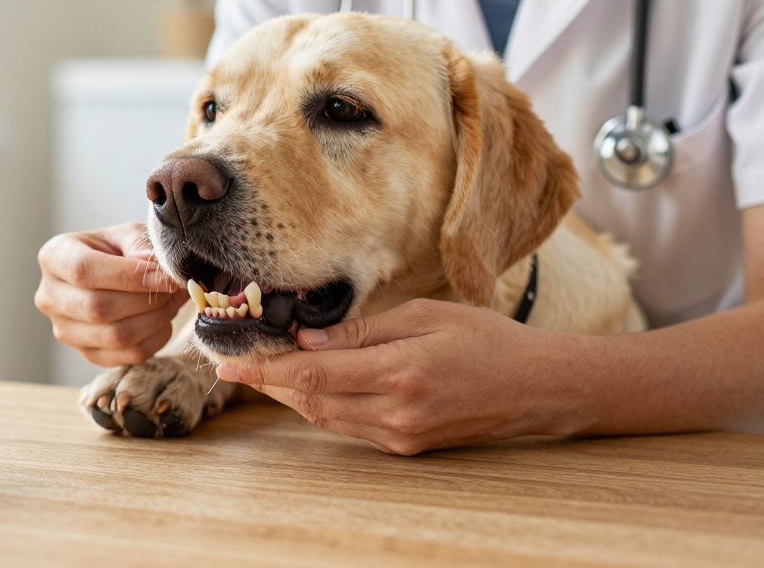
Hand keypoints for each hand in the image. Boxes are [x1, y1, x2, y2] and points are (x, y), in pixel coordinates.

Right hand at [35, 222, 186, 366]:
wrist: (115, 273)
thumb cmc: (120, 249)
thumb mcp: (129, 234)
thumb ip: (141, 246)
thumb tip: (159, 272)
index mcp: (54, 257)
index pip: (84, 271)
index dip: (130, 277)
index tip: (167, 277)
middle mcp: (49, 297)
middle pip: (97, 308)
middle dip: (146, 300)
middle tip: (174, 288)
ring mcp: (65, 330)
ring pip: (115, 336)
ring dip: (155, 320)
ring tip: (171, 301)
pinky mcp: (87, 353)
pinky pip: (128, 355)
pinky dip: (155, 339)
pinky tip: (163, 319)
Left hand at [216, 299, 595, 454]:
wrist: (536, 387)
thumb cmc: (485, 339)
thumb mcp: (424, 317)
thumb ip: (362, 331)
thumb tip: (306, 338)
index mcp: (400, 374)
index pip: (311, 374)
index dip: (263, 369)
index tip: (227, 362)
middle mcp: (395, 413)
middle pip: (309, 399)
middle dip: (267, 381)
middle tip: (235, 361)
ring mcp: (400, 435)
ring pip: (324, 416)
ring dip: (289, 393)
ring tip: (262, 368)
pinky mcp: (405, 446)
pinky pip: (348, 425)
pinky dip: (320, 402)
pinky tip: (307, 381)